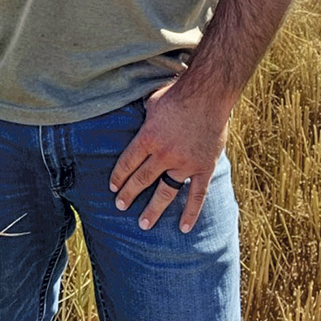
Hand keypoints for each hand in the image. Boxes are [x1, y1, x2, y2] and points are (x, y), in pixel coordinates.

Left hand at [108, 81, 229, 232]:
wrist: (208, 94)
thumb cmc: (178, 93)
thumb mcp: (152, 102)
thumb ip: (145, 117)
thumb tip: (137, 119)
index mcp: (148, 137)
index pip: (128, 162)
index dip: (119, 176)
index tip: (113, 188)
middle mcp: (164, 154)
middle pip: (142, 179)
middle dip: (129, 194)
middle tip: (120, 207)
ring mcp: (185, 163)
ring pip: (165, 192)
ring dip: (154, 209)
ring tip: (144, 224)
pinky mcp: (204, 167)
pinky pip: (197, 195)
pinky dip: (191, 212)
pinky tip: (183, 228)